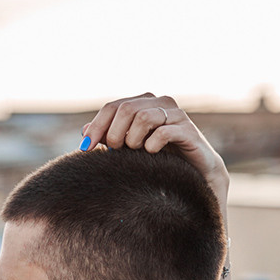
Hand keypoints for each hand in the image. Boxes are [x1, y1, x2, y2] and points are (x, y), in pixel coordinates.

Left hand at [82, 93, 228, 209]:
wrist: (195, 176)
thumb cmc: (159, 161)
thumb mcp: (129, 149)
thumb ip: (109, 137)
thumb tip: (84, 131)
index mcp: (143, 103)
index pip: (112, 107)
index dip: (96, 126)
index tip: (85, 148)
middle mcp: (160, 103)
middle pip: (125, 109)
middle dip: (115, 133)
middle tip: (116, 151)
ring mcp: (175, 114)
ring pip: (144, 117)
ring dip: (133, 139)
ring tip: (135, 152)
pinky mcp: (188, 130)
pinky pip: (163, 132)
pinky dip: (152, 145)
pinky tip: (151, 153)